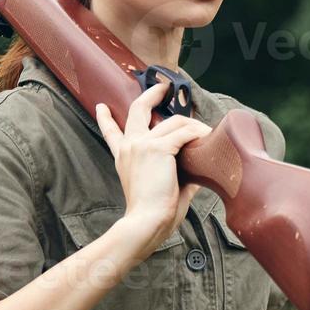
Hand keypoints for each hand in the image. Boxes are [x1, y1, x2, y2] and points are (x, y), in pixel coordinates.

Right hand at [95, 82, 211, 254]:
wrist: (146, 222)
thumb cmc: (153, 214)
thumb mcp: (160, 188)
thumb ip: (176, 175)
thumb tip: (198, 172)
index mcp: (124, 157)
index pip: (111, 133)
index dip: (106, 119)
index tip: (102, 107)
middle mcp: (130, 146)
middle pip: (138, 109)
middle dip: (152, 94)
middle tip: (163, 87)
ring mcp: (142, 144)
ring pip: (173, 122)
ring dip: (193, 125)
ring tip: (206, 132)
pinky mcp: (158, 148)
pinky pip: (184, 133)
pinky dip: (198, 134)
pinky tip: (206, 137)